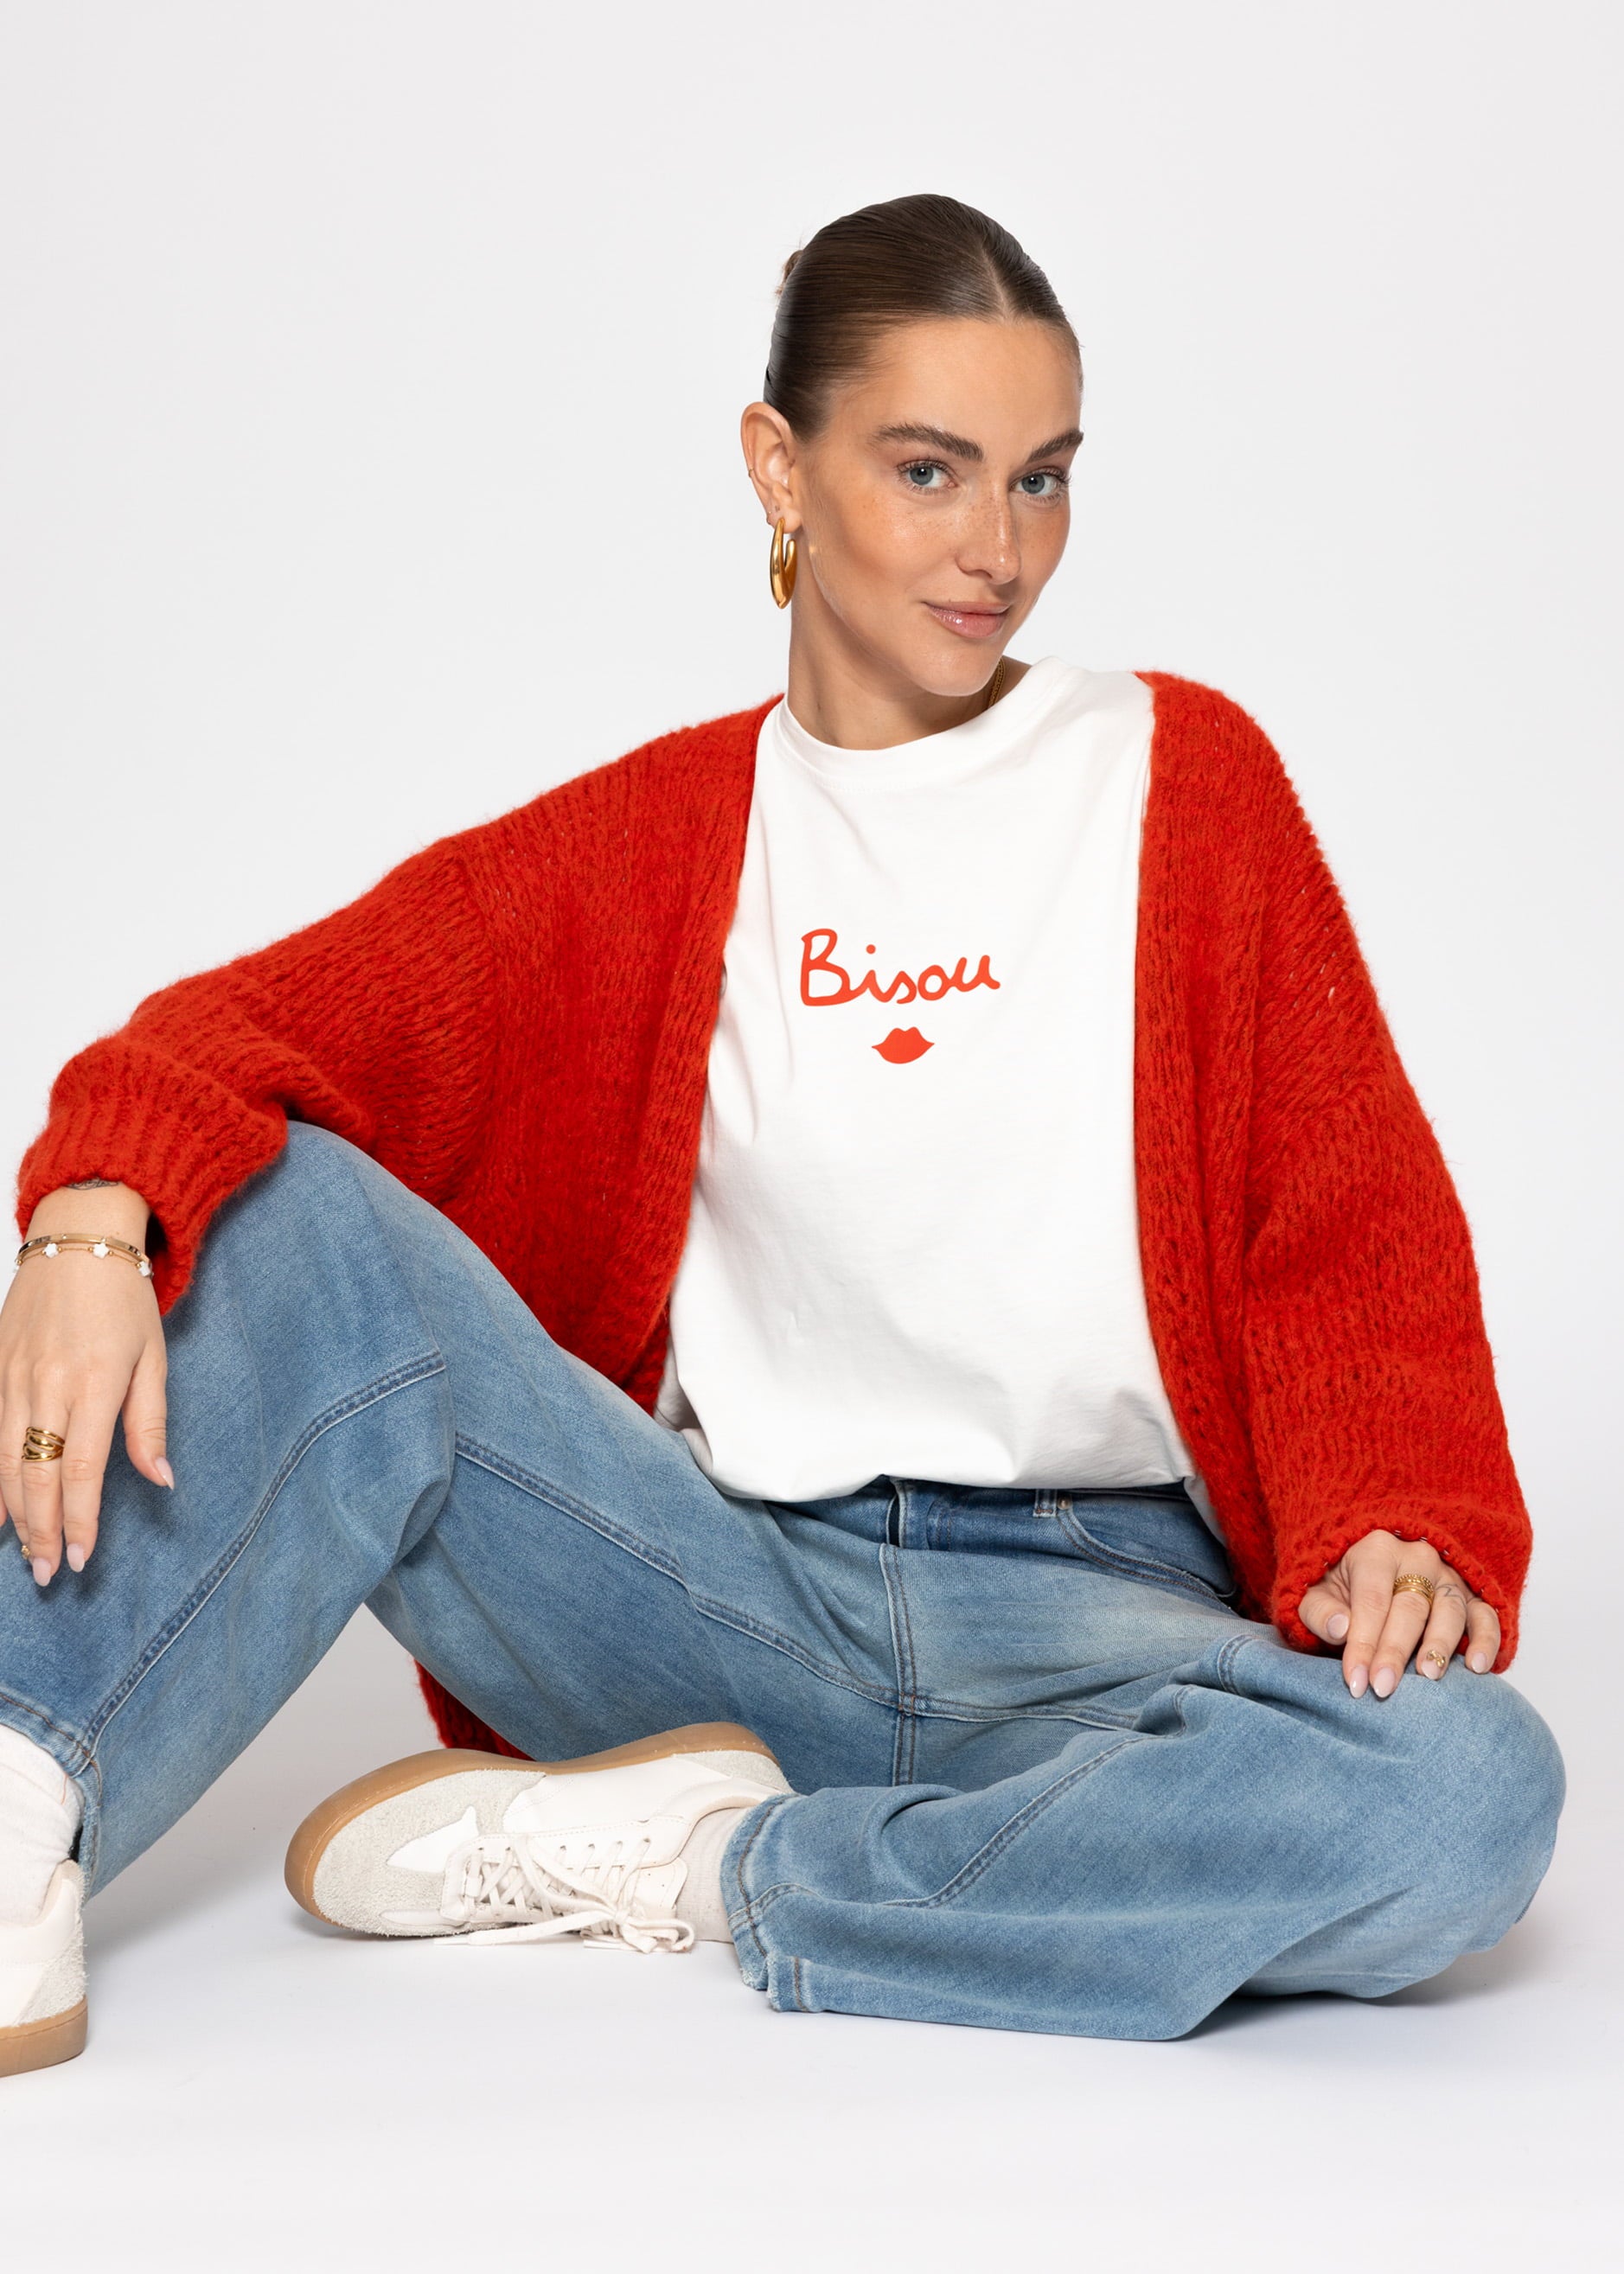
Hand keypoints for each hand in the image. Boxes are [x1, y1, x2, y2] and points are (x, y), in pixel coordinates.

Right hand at [0, 1183, 169, 1582]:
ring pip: (2, 1459)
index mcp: (94, 1381)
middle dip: (43, 1530)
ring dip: (14, 1513)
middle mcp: (47, 1383)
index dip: (81, 1519)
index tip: (84, 1558)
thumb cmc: (123, 1297)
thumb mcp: (152, 1355)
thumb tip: (162, 1479)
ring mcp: (13, 1375)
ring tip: (29, 1552)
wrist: (77, 1236)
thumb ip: (150, 1421)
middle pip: (36, 1473)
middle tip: (51, 1573)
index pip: (83, 1468)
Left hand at [1299, 1528, 1500, 1698]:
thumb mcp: (1315, 1594)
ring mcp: (1448, 1576)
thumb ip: (1320, 1611)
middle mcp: (1417, 1558)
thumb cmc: (1339, 1589)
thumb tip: (1341, 1628)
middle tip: (1383, 1688)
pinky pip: (1486, 1615)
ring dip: (1440, 1644)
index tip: (1355, 1680)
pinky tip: (1477, 1666)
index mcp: (1375, 1551)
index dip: (1363, 1642)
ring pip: (1450, 1609)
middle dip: (1395, 1651)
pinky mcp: (1471, 1596)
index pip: (1371, 1600)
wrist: (1368, 1573)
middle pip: (1410, 1607)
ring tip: (1428, 1676)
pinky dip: (1486, 1640)